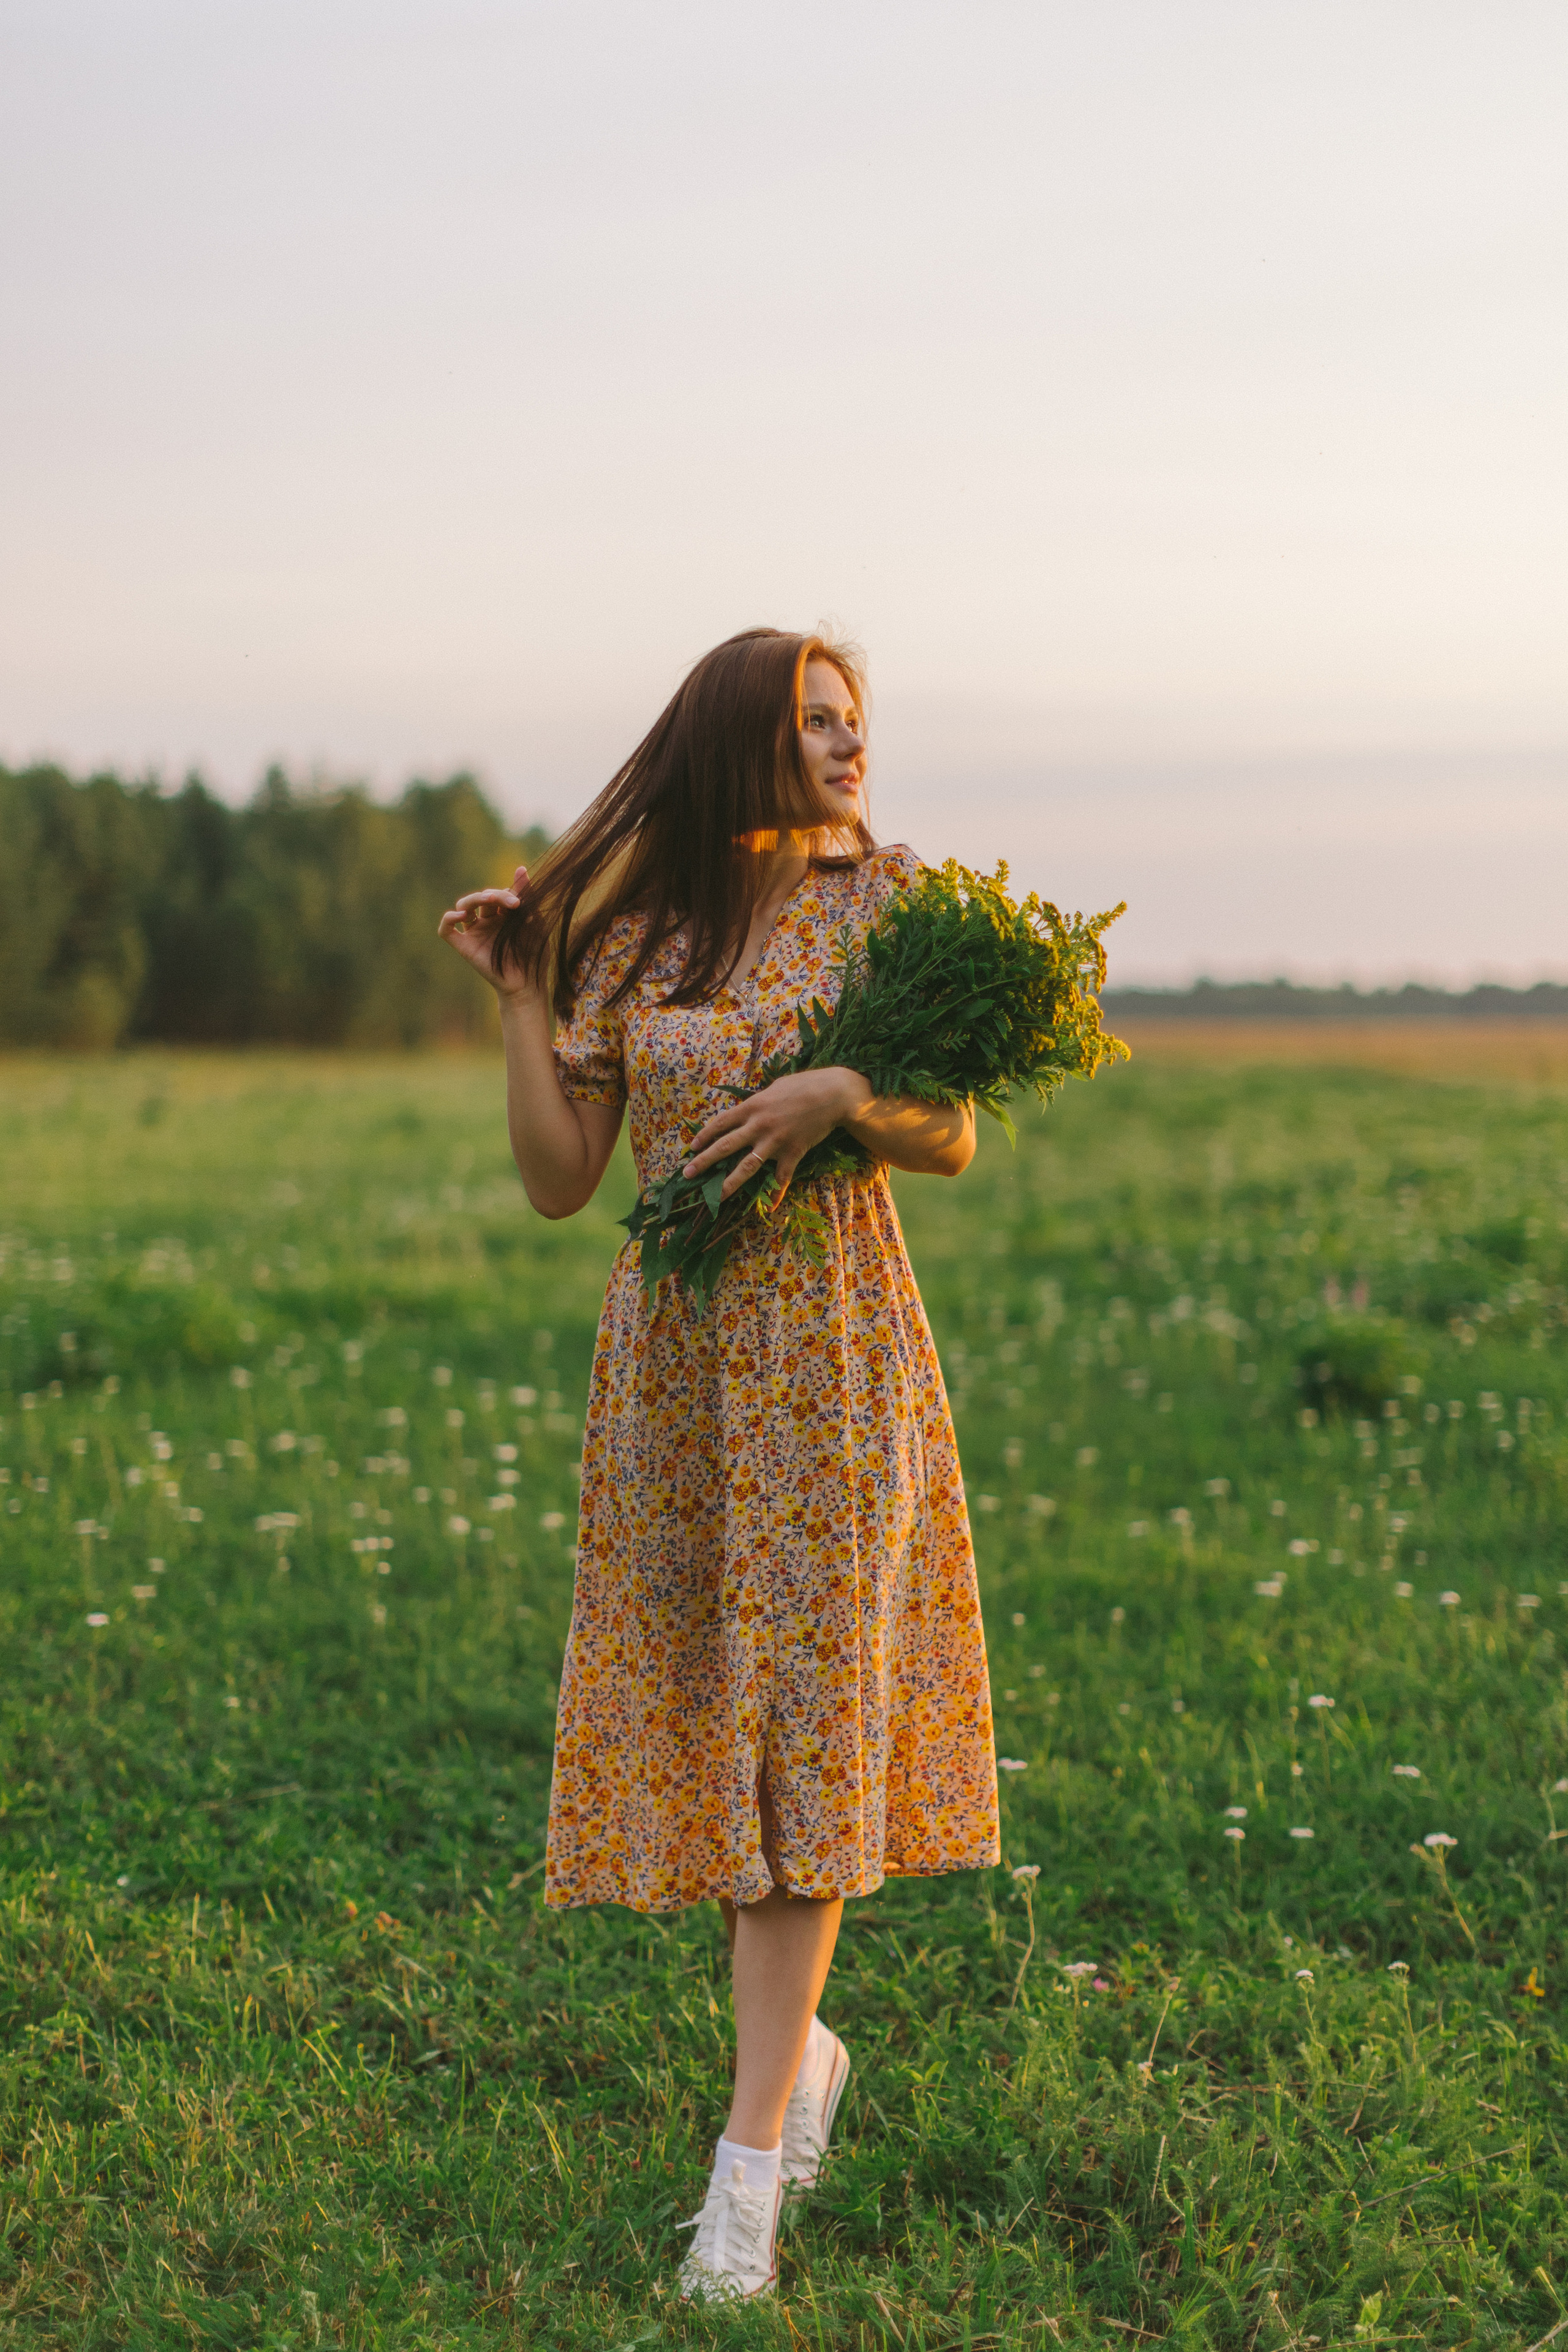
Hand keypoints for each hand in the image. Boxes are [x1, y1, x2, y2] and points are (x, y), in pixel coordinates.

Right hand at [437, 866, 536, 998]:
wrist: (527, 985)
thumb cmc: (534, 955)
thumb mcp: (535, 923)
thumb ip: (528, 896)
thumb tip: (520, 868)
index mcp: (504, 915)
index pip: (499, 893)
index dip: (508, 892)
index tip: (522, 900)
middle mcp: (487, 921)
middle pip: (482, 897)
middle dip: (496, 894)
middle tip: (513, 903)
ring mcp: (474, 932)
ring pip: (464, 906)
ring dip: (474, 898)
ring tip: (489, 900)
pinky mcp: (464, 946)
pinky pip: (446, 930)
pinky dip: (448, 919)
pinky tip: (460, 915)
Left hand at [682, 1067, 872, 1201]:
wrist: (833, 1094)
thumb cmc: (804, 1085)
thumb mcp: (774, 1088)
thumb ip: (758, 1101)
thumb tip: (747, 1109)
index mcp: (752, 1107)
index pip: (721, 1123)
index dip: (704, 1136)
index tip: (691, 1148)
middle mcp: (759, 1125)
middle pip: (725, 1146)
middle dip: (704, 1161)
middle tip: (687, 1174)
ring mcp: (775, 1141)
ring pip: (747, 1166)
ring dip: (729, 1183)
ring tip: (715, 1196)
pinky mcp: (793, 1153)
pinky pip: (781, 1178)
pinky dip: (776, 1194)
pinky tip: (769, 1208)